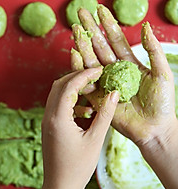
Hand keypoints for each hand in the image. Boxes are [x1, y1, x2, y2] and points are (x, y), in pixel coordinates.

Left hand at [39, 68, 118, 188]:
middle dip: (78, 78)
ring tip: (92, 92)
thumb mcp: (96, 139)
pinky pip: (59, 105)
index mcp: (58, 118)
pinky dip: (72, 102)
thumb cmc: (78, 167)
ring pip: (58, 94)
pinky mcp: (50, 125)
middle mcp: (48, 116)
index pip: (69, 86)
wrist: (61, 186)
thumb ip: (105, 113)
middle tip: (95, 78)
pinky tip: (86, 110)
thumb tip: (114, 94)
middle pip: (60, 85)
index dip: (84, 75)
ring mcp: (47, 121)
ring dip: (74, 89)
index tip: (98, 70)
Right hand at [71, 5, 176, 146]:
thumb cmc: (161, 103)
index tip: (100, 9)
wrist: (153, 128)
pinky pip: (86, 80)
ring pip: (91, 61)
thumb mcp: (162, 74)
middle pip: (100, 47)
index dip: (108, 25)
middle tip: (81, 12)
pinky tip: (74, 53)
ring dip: (83, 45)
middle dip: (91, 30)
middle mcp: (114, 71)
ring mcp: (104, 83)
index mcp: (128, 64)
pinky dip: (79, 68)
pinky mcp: (98, 96)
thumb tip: (145, 27)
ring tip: (76, 29)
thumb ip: (153, 50)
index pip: (116, 40)